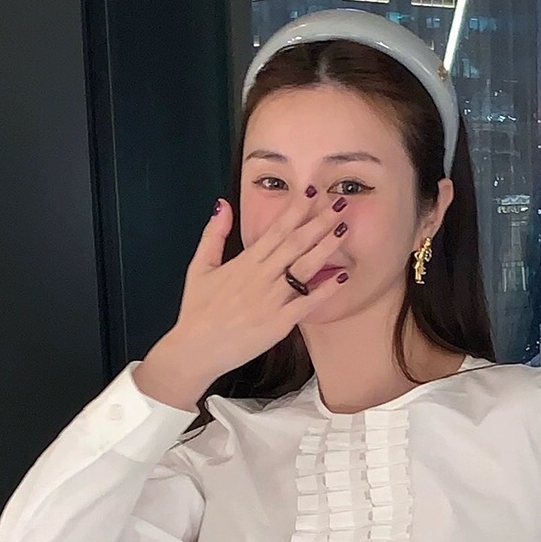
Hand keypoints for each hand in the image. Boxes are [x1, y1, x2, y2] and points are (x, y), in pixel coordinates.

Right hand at [135, 194, 349, 407]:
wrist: (196, 349)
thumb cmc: (197, 310)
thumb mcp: (199, 267)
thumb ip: (213, 234)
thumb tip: (224, 204)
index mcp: (244, 262)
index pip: (276, 230)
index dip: (296, 210)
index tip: (312, 192)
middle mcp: (261, 277)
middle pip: (296, 243)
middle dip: (319, 222)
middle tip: (339, 204)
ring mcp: (272, 300)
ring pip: (305, 268)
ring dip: (326, 247)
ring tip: (344, 229)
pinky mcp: (279, 323)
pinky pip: (307, 303)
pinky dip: (325, 289)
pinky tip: (342, 276)